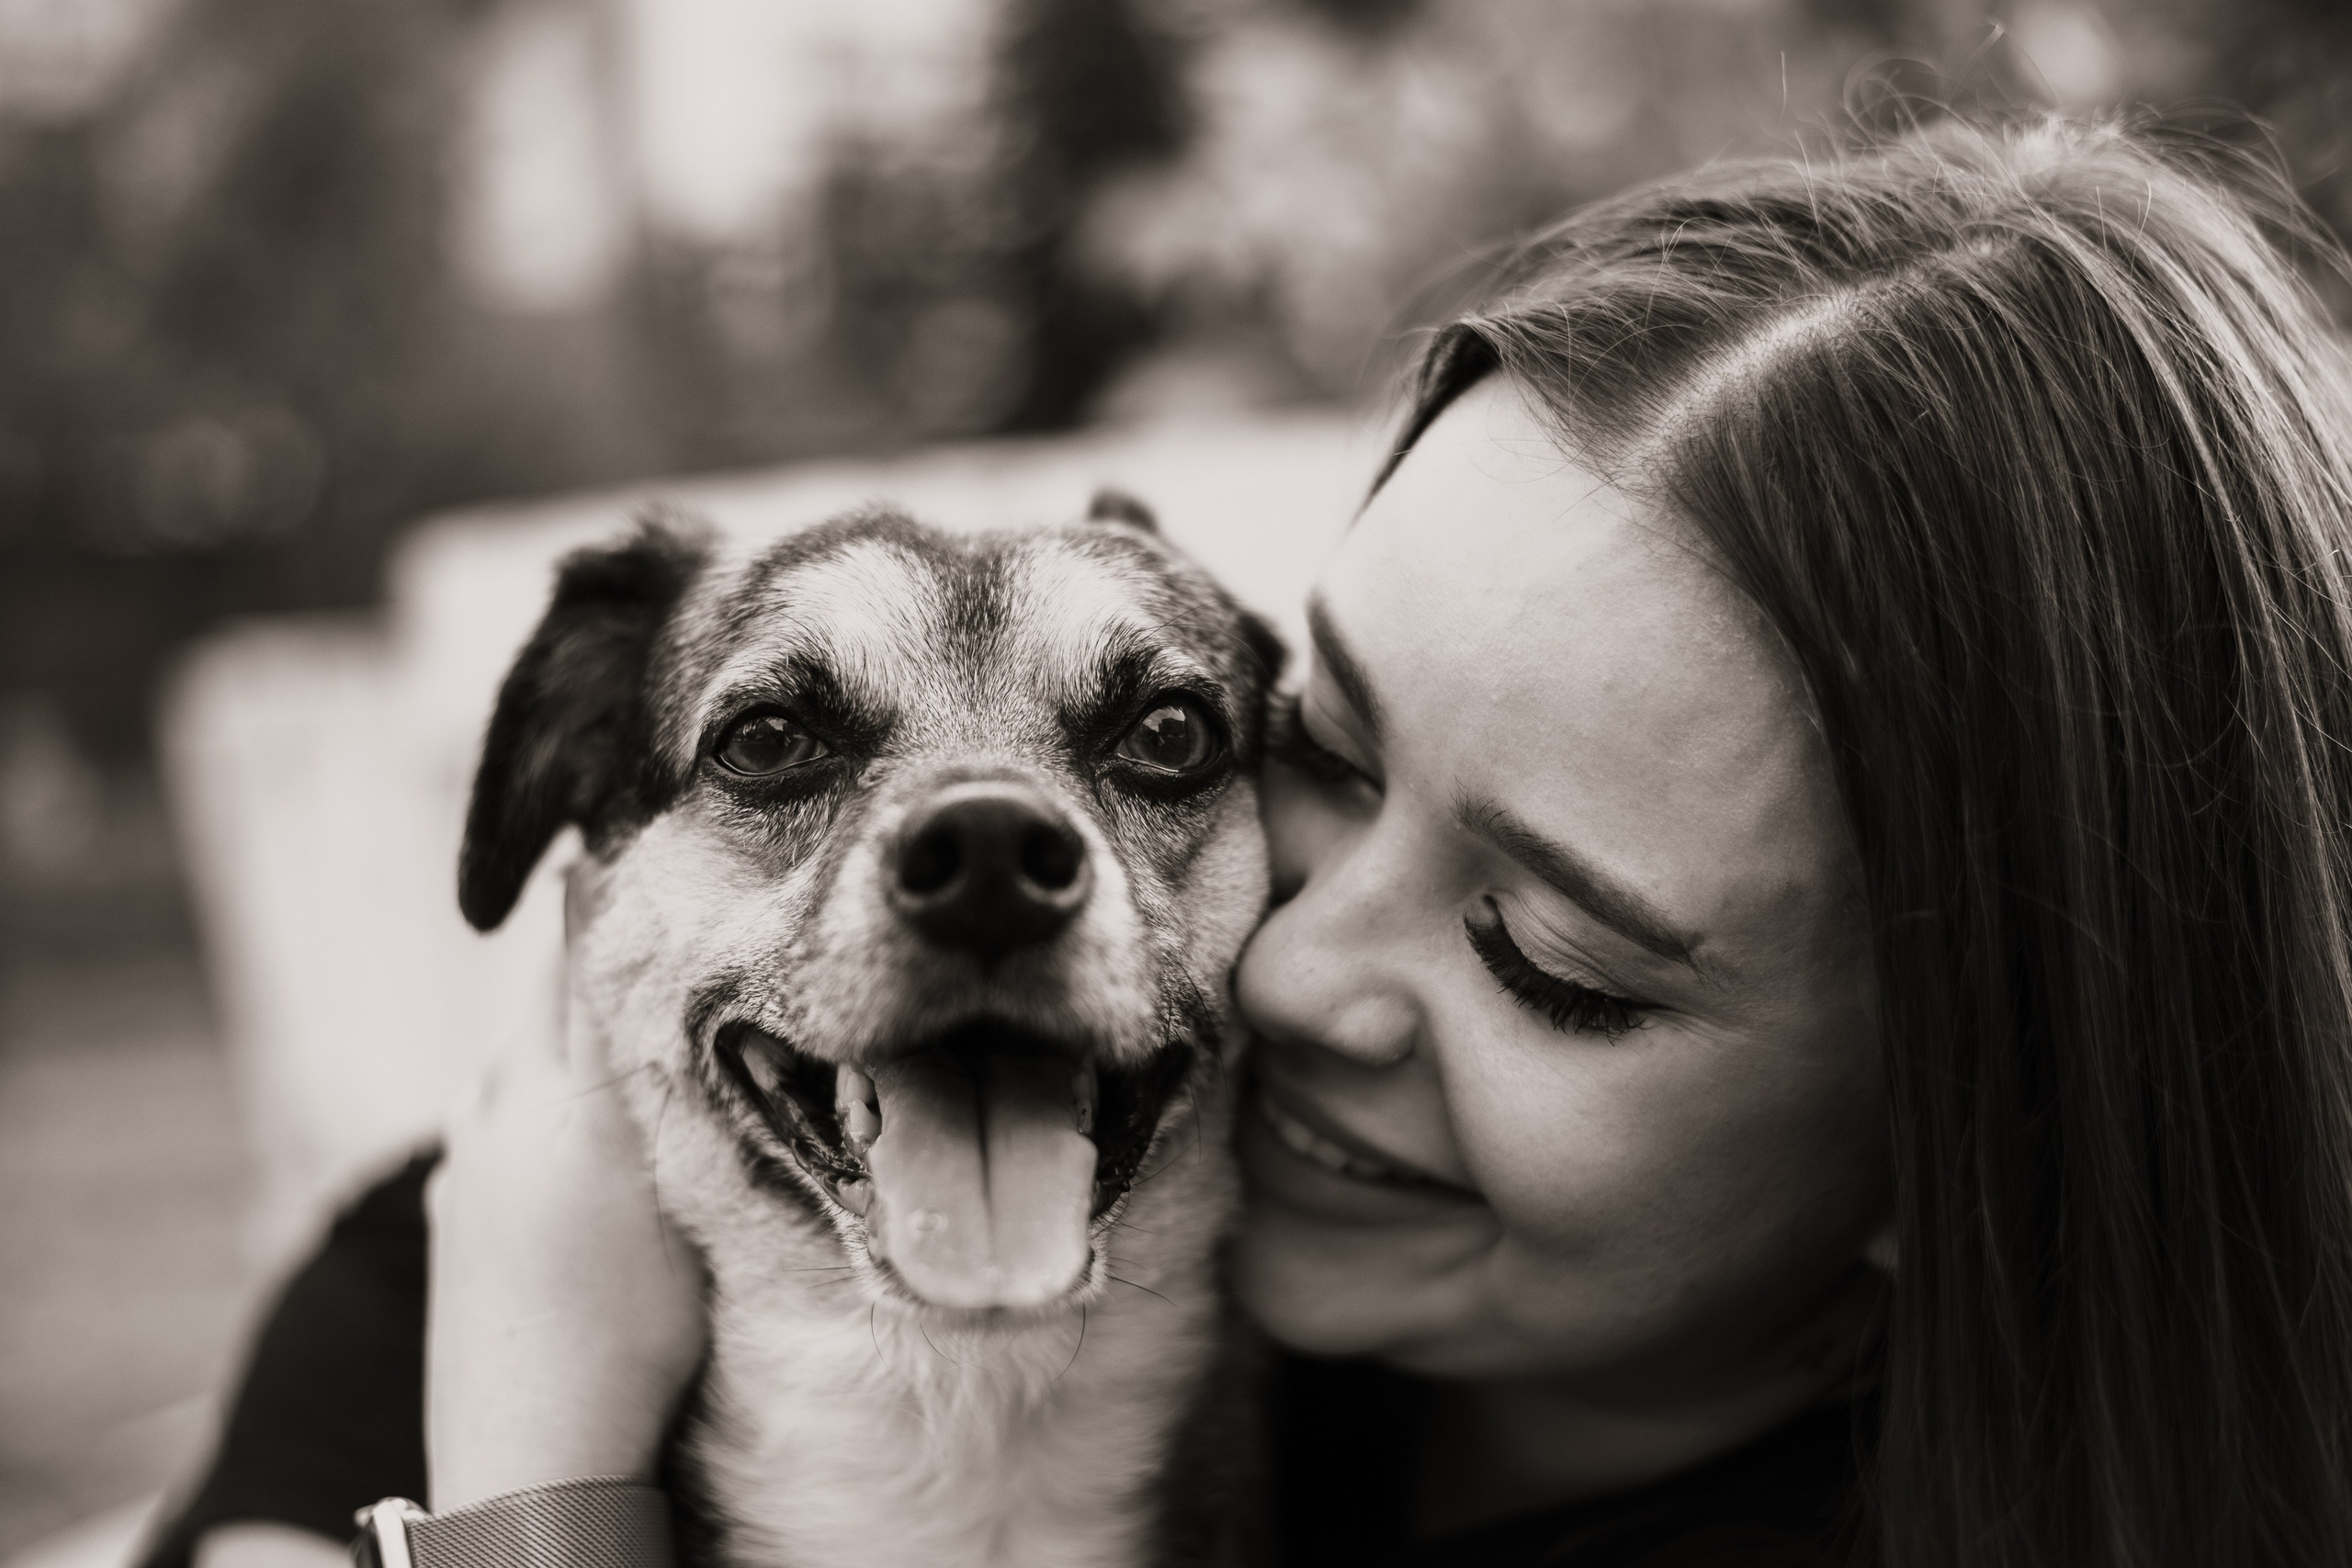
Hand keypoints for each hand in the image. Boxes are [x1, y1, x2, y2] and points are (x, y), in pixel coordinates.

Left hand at [426, 922, 707, 1509]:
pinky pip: (496, 1122)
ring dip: (565, 1033)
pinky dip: (538, 1102)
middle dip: (594, 954)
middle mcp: (493, 1113)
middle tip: (656, 918)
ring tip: (627, 1028)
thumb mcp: (666, 1176)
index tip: (652, 842)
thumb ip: (647, 1053)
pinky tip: (576, 1138)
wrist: (537, 1452)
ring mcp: (465, 1167)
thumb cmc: (631, 1325)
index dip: (613, 892)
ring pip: (518, 1061)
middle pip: (544, 997)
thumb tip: (628, 928)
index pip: (578, 951)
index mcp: (552, 1094)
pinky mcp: (454, 1214)